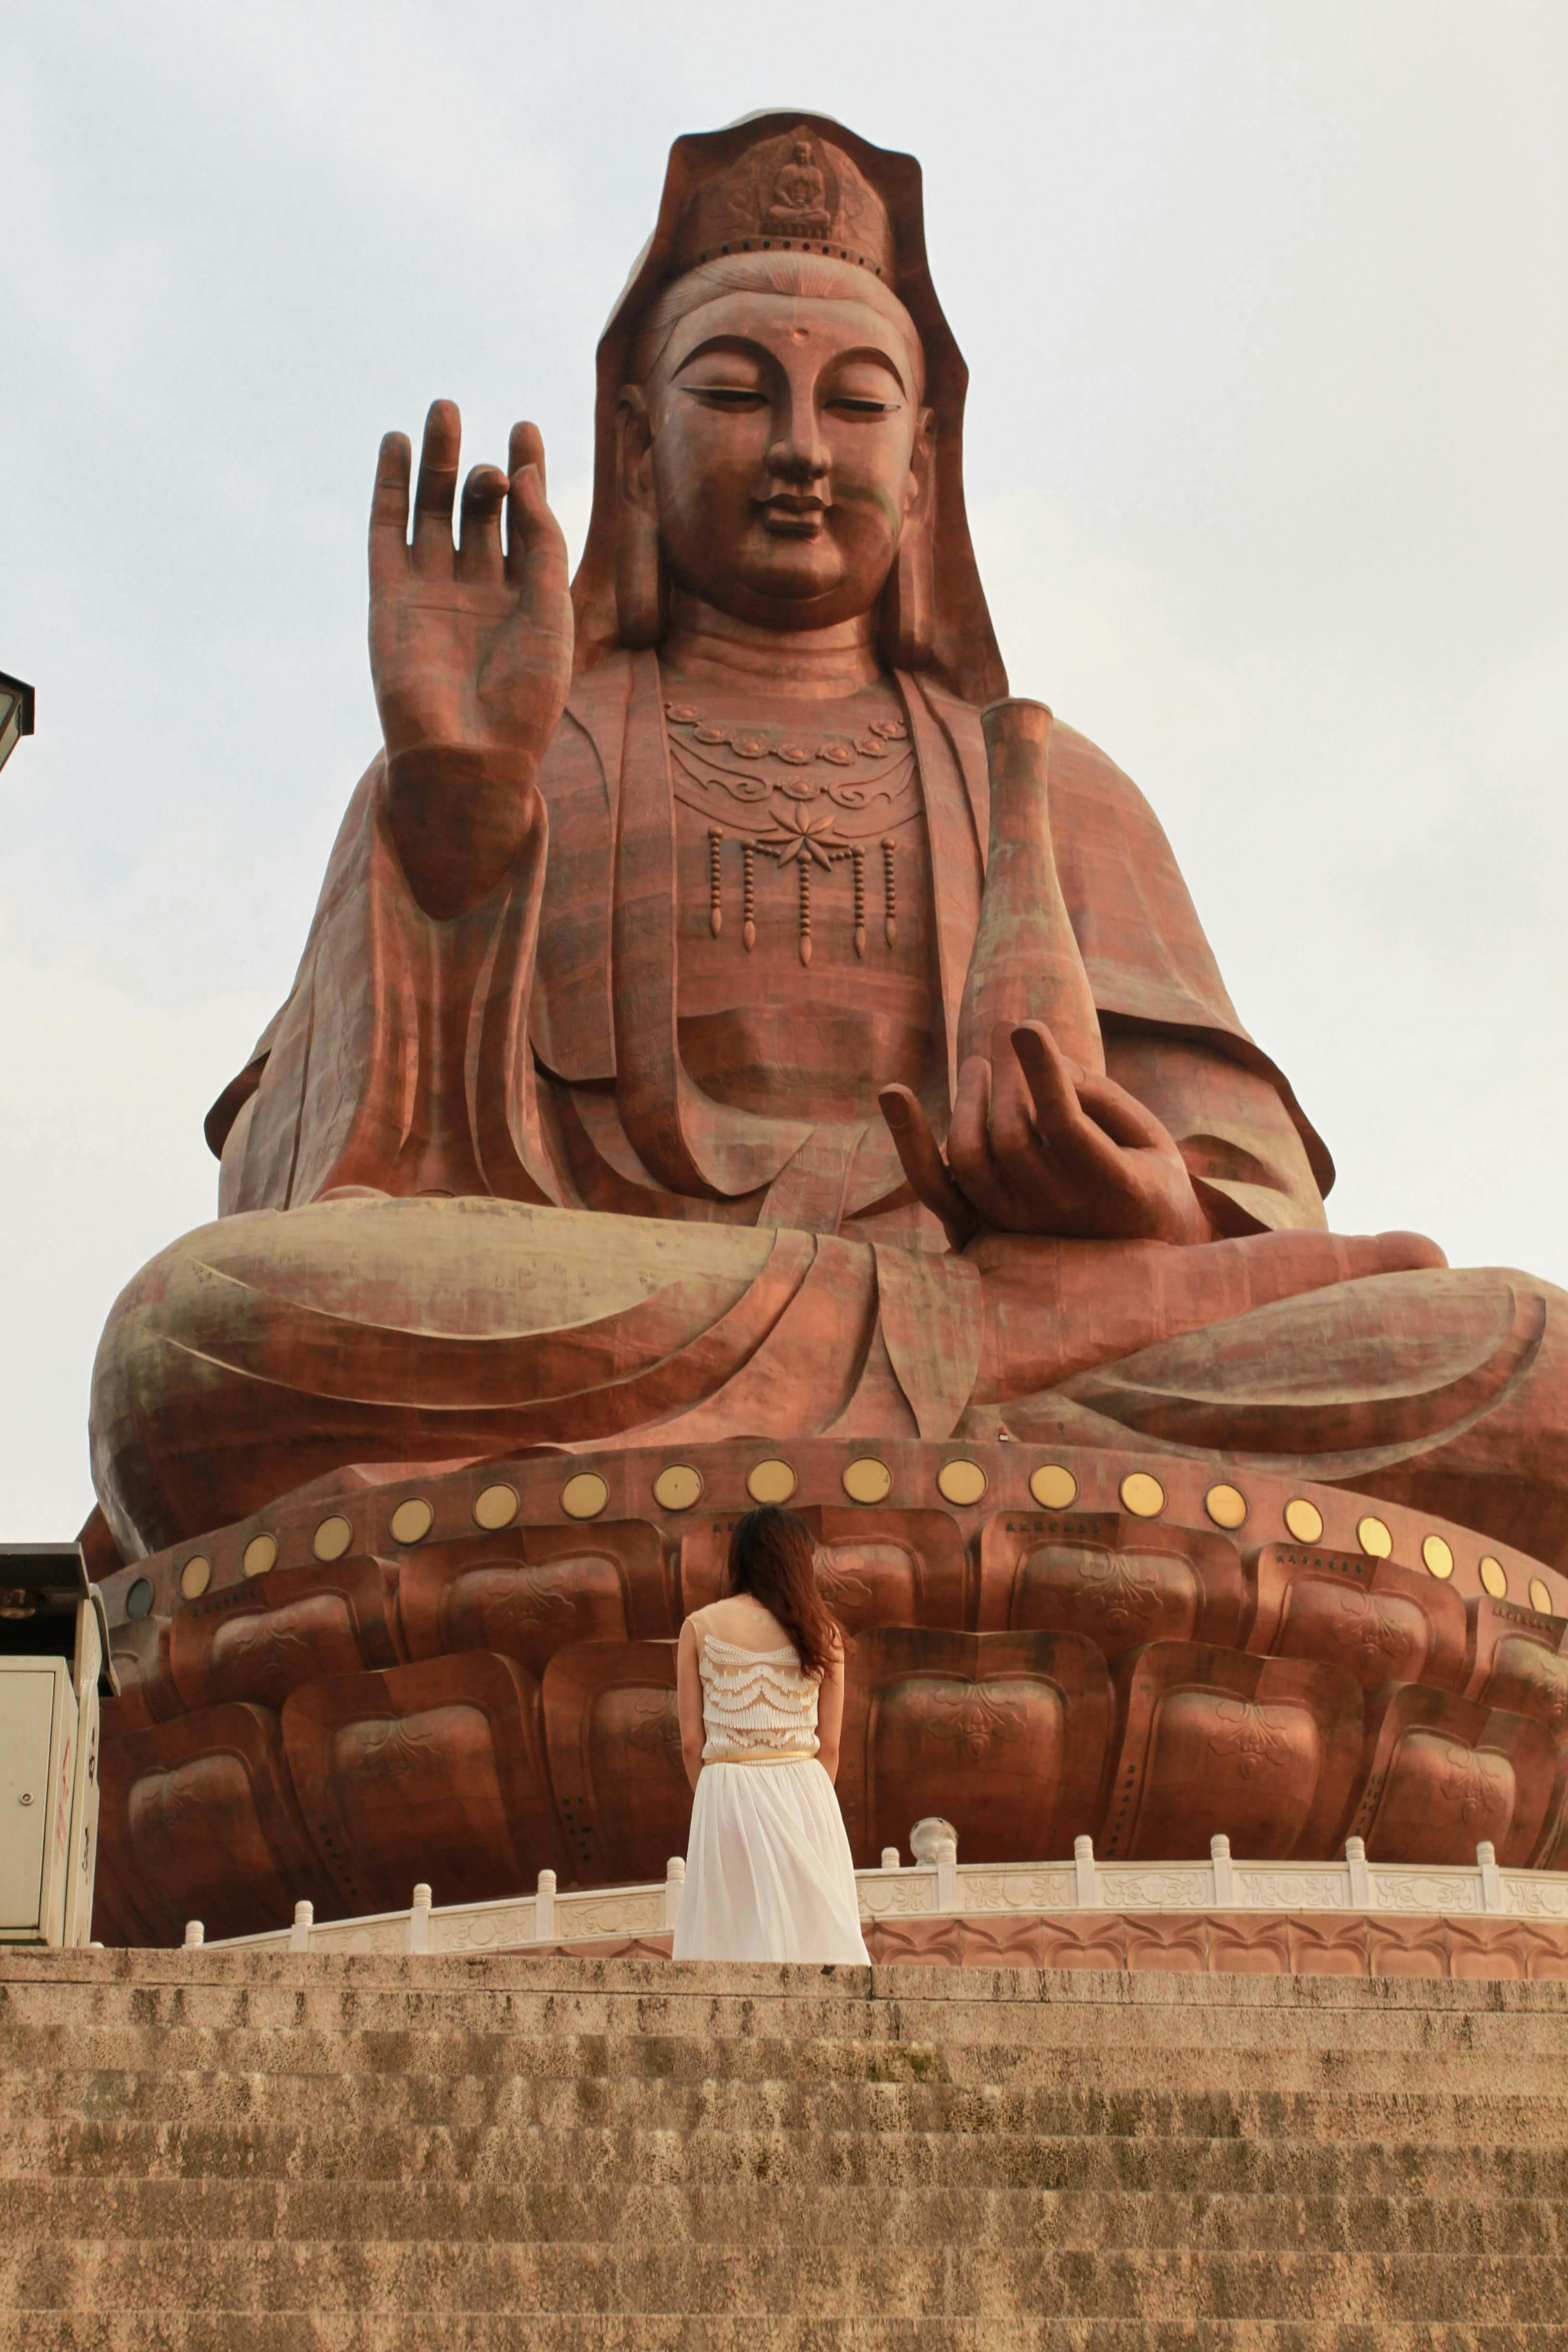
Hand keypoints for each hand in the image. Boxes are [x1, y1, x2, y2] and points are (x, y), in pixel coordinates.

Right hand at [369, 400, 572, 913]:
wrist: (471, 755)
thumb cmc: (523, 697)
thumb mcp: (552, 609)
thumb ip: (541, 539)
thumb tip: (523, 472)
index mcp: (523, 597)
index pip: (524, 519)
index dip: (526, 472)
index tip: (526, 428)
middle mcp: (476, 590)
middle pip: (476, 510)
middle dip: (477, 465)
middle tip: (478, 420)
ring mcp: (431, 592)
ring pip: (432, 512)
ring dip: (436, 462)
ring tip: (443, 409)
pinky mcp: (390, 598)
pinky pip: (386, 533)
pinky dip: (389, 488)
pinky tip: (395, 445)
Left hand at [879, 1020, 1210, 1248]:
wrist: (1131, 1267)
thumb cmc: (1145, 1177)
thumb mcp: (1146, 1135)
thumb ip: (1098, 1094)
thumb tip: (1039, 1057)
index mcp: (1113, 1187)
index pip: (1066, 1125)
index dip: (1044, 1073)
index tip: (1025, 1026)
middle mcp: (1058, 1215)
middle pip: (1011, 1133)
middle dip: (1007, 1075)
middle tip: (1009, 1040)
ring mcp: (1014, 1226)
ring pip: (970, 1154)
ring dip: (968, 1097)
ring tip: (981, 1065)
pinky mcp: (981, 1227)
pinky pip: (933, 1186)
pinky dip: (908, 1140)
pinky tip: (891, 1092)